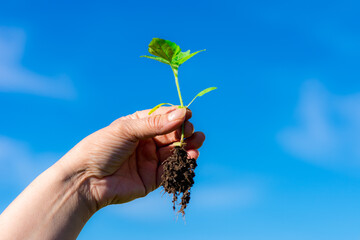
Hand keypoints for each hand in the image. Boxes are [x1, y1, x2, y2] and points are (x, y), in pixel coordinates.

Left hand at [61, 107, 204, 209]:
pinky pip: (171, 169)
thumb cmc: (100, 148)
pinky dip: (183, 163)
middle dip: (185, 132)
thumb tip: (182, 113)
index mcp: (137, 126)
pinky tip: (190, 157)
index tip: (188, 115)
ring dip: (188, 147)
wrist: (84, 180)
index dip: (176, 116)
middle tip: (194, 132)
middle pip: (171, 135)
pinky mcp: (152, 178)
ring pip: (174, 151)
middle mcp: (145, 142)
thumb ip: (155, 124)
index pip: (162, 118)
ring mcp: (149, 160)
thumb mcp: (127, 130)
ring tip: (198, 142)